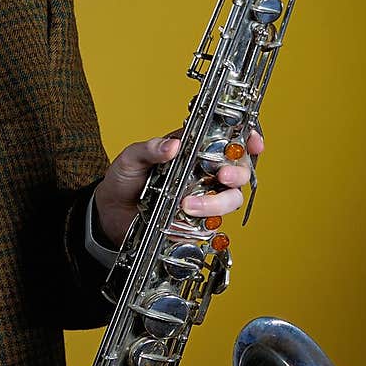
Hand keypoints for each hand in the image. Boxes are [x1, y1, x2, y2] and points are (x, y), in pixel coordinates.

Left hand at [93, 127, 264, 247]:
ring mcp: (203, 198)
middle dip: (237, 174)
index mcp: (194, 150)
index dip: (248, 140)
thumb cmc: (125, 179)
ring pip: (230, 200)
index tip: (254, 143)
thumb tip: (173, 145)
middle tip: (222, 177)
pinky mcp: (196, 222)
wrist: (110, 213)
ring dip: (216, 202)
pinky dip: (204, 224)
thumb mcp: (132, 158)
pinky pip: (212, 225)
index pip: (229, 141)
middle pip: (238, 173)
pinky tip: (185, 221)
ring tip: (188, 204)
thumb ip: (150, 149)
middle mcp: (204, 174)